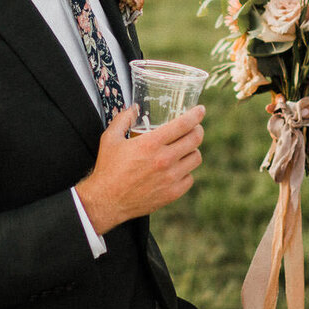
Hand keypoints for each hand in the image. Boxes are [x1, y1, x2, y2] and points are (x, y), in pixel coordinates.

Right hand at [76, 104, 204, 233]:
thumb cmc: (108, 169)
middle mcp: (164, 160)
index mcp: (151, 144)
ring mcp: (170, 178)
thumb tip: (134, 108)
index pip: (183, 124)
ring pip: (196, 158)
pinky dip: (186, 171)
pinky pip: (190, 178)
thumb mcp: (110, 138)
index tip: (201, 110)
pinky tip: (177, 169)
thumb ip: (123, 119)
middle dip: (198, 130)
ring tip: (185, 149)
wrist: (107, 201)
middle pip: (195, 139)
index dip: (196, 114)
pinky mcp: (172, 193)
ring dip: (193, 150)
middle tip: (195, 128)